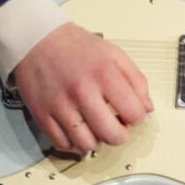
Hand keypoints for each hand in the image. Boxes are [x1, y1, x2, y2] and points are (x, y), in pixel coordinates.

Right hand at [11, 22, 153, 152]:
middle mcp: (82, 92)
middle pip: (111, 134)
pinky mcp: (42, 115)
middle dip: (120, 136)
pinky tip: (78, 130)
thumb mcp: (115, 54)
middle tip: (118, 128)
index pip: (133, 113)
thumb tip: (147, 107)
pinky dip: (73, 143)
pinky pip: (62, 144)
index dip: (137, 118)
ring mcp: (60, 106)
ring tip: (96, 129)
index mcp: (104, 75)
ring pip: (86, 144)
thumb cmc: (77, 47)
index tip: (132, 115)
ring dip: (96, 141)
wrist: (38, 40)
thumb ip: (137, 80)